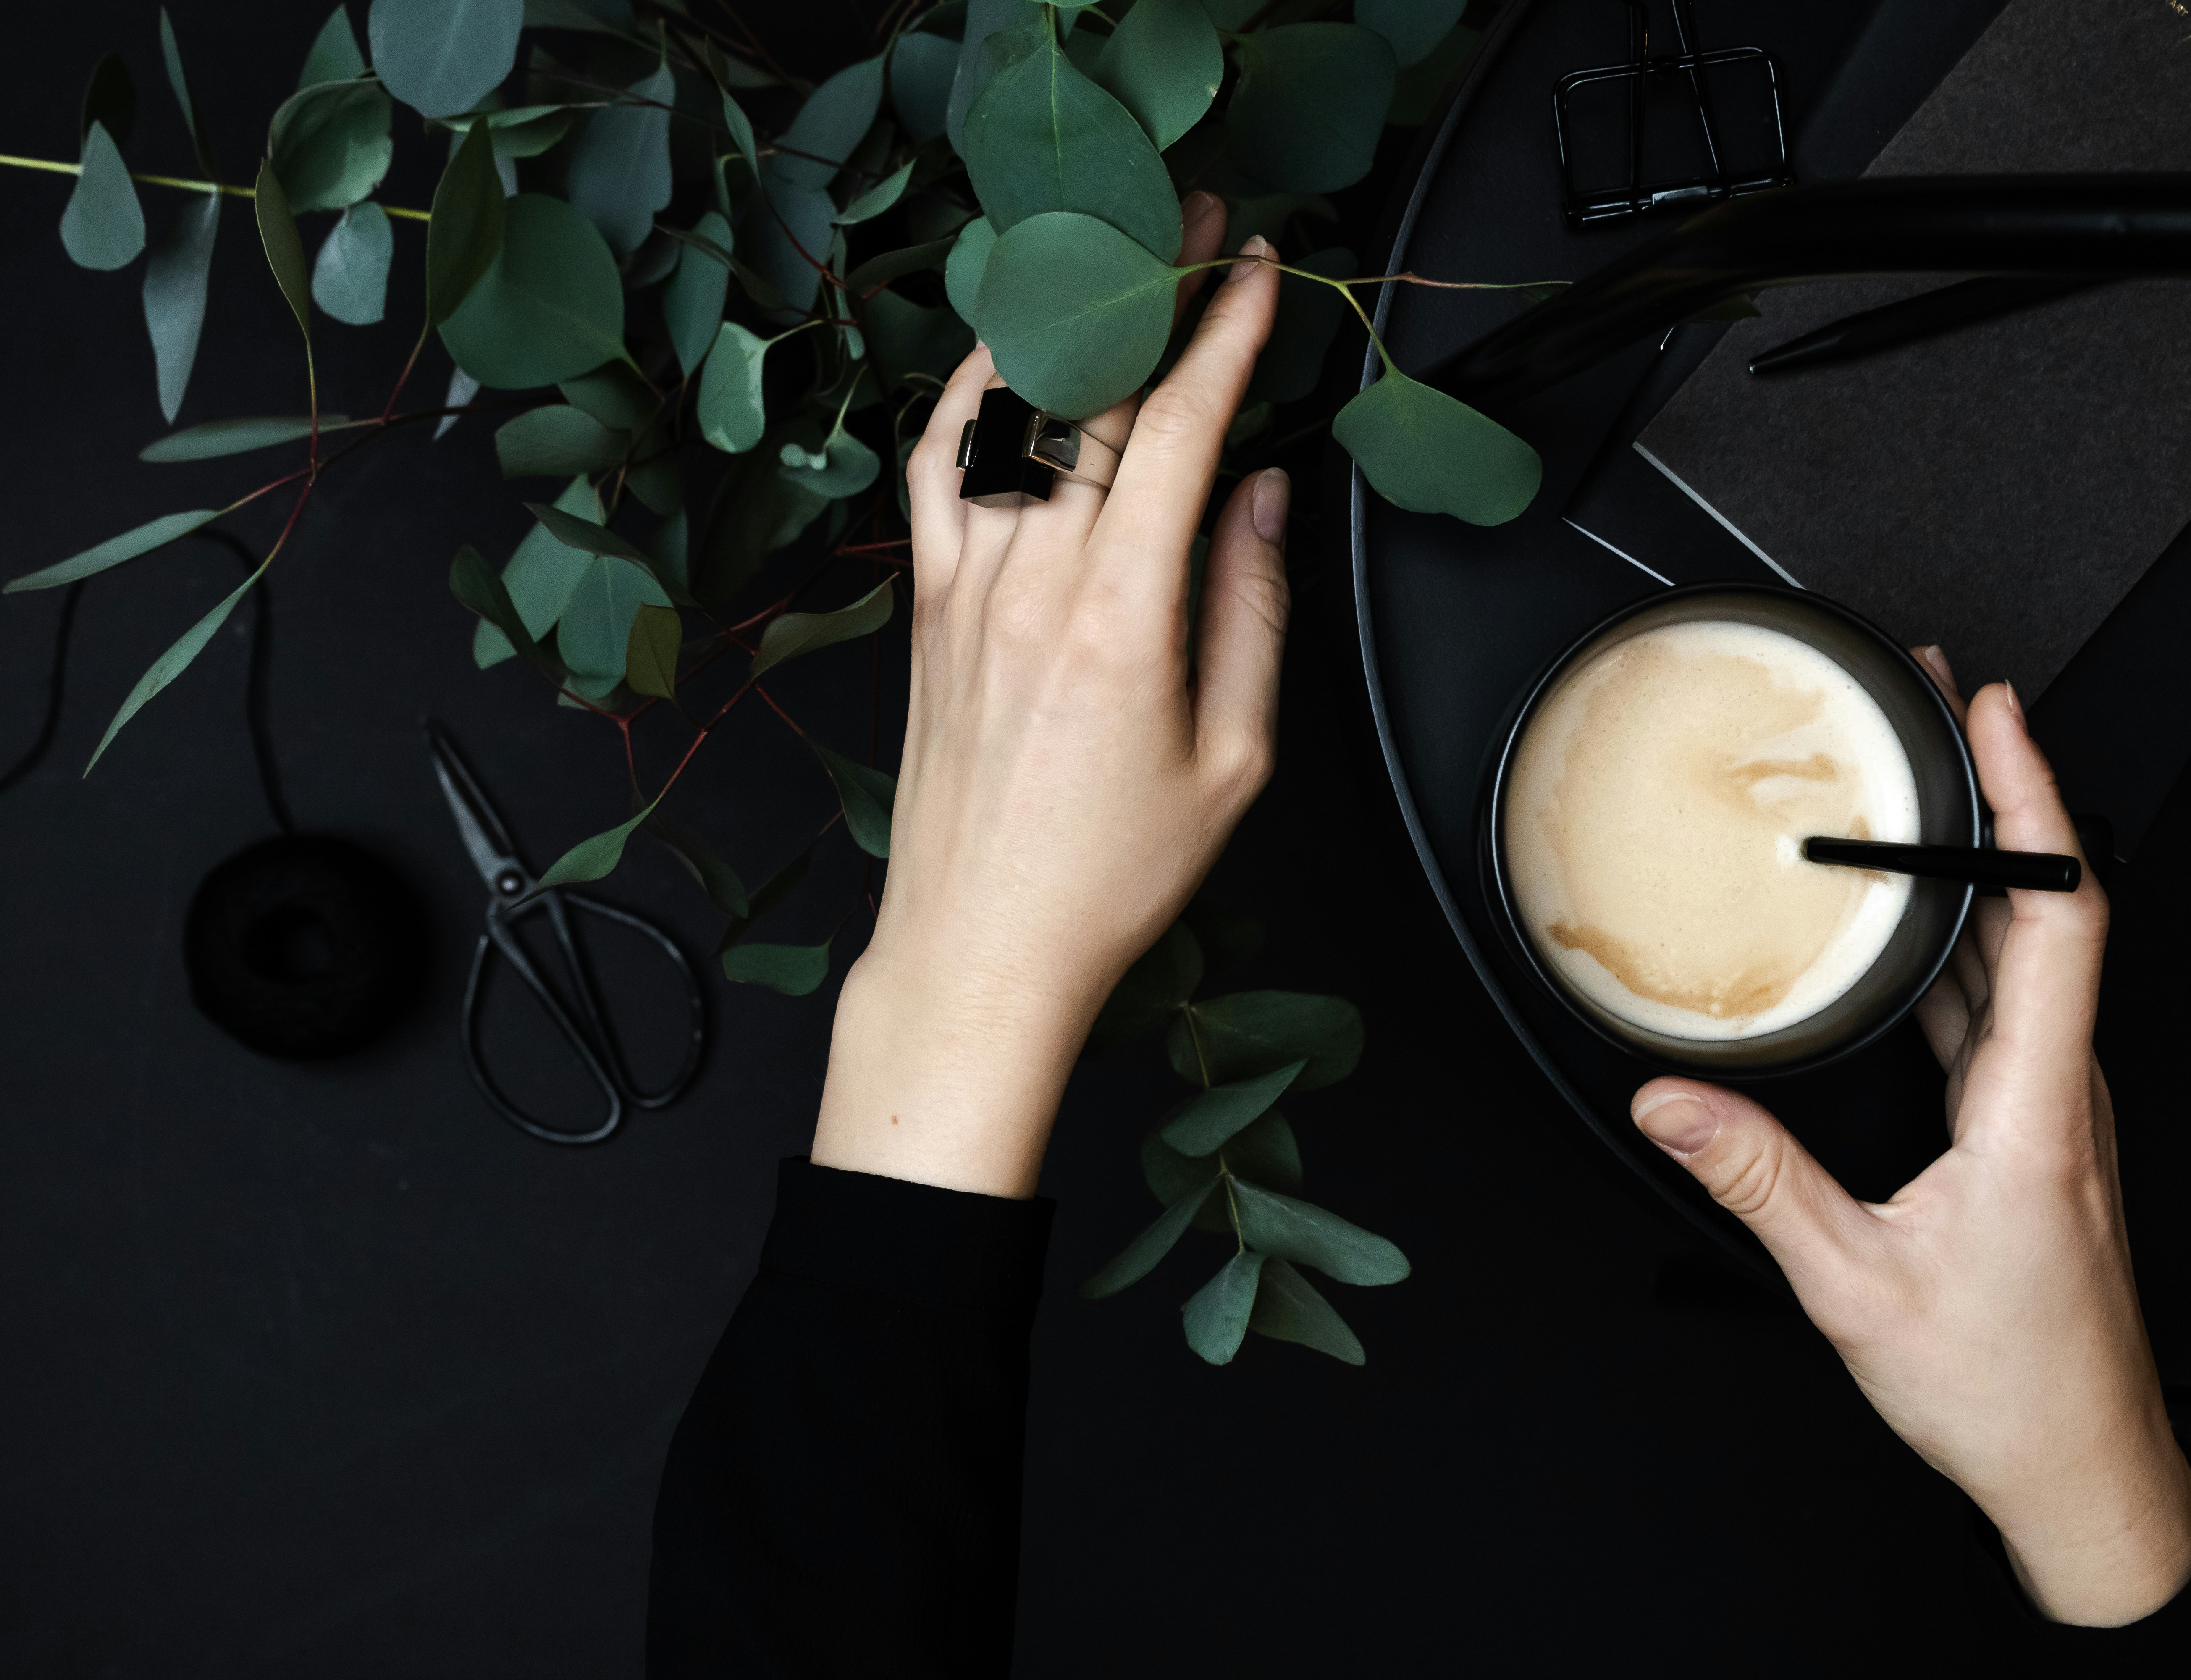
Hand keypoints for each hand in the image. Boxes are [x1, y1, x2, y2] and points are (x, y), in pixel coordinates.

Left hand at [811, 198, 1288, 1198]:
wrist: (981, 943)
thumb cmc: (1108, 872)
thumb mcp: (1231, 758)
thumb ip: (1251, 610)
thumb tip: (1265, 494)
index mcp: (1125, 612)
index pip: (1185, 427)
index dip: (1226, 332)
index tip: (1257, 266)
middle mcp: (1034, 577)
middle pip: (1105, 397)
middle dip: (1158, 297)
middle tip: (1197, 227)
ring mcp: (967, 583)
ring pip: (1020, 416)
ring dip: (1076, 329)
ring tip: (1117, 265)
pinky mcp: (926, 604)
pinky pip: (938, 468)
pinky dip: (970, 398)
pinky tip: (1004, 359)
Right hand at [1631, 651, 2190, 1625]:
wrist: (2087, 1473)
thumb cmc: (2002, 1392)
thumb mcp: (1854, 1288)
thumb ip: (1758, 1181)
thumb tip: (1670, 1101)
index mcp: (2036, 1112)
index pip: (2059, 918)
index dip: (2032, 804)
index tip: (1993, 718)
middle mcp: (2062, 1096)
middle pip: (2050, 906)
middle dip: (1999, 792)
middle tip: (1940, 706)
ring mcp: (2055, 1113)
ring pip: (2031, 953)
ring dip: (1987, 861)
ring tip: (1929, 786)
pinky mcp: (2036, 1135)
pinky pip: (2006, 1007)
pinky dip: (1969, 939)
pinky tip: (1916, 926)